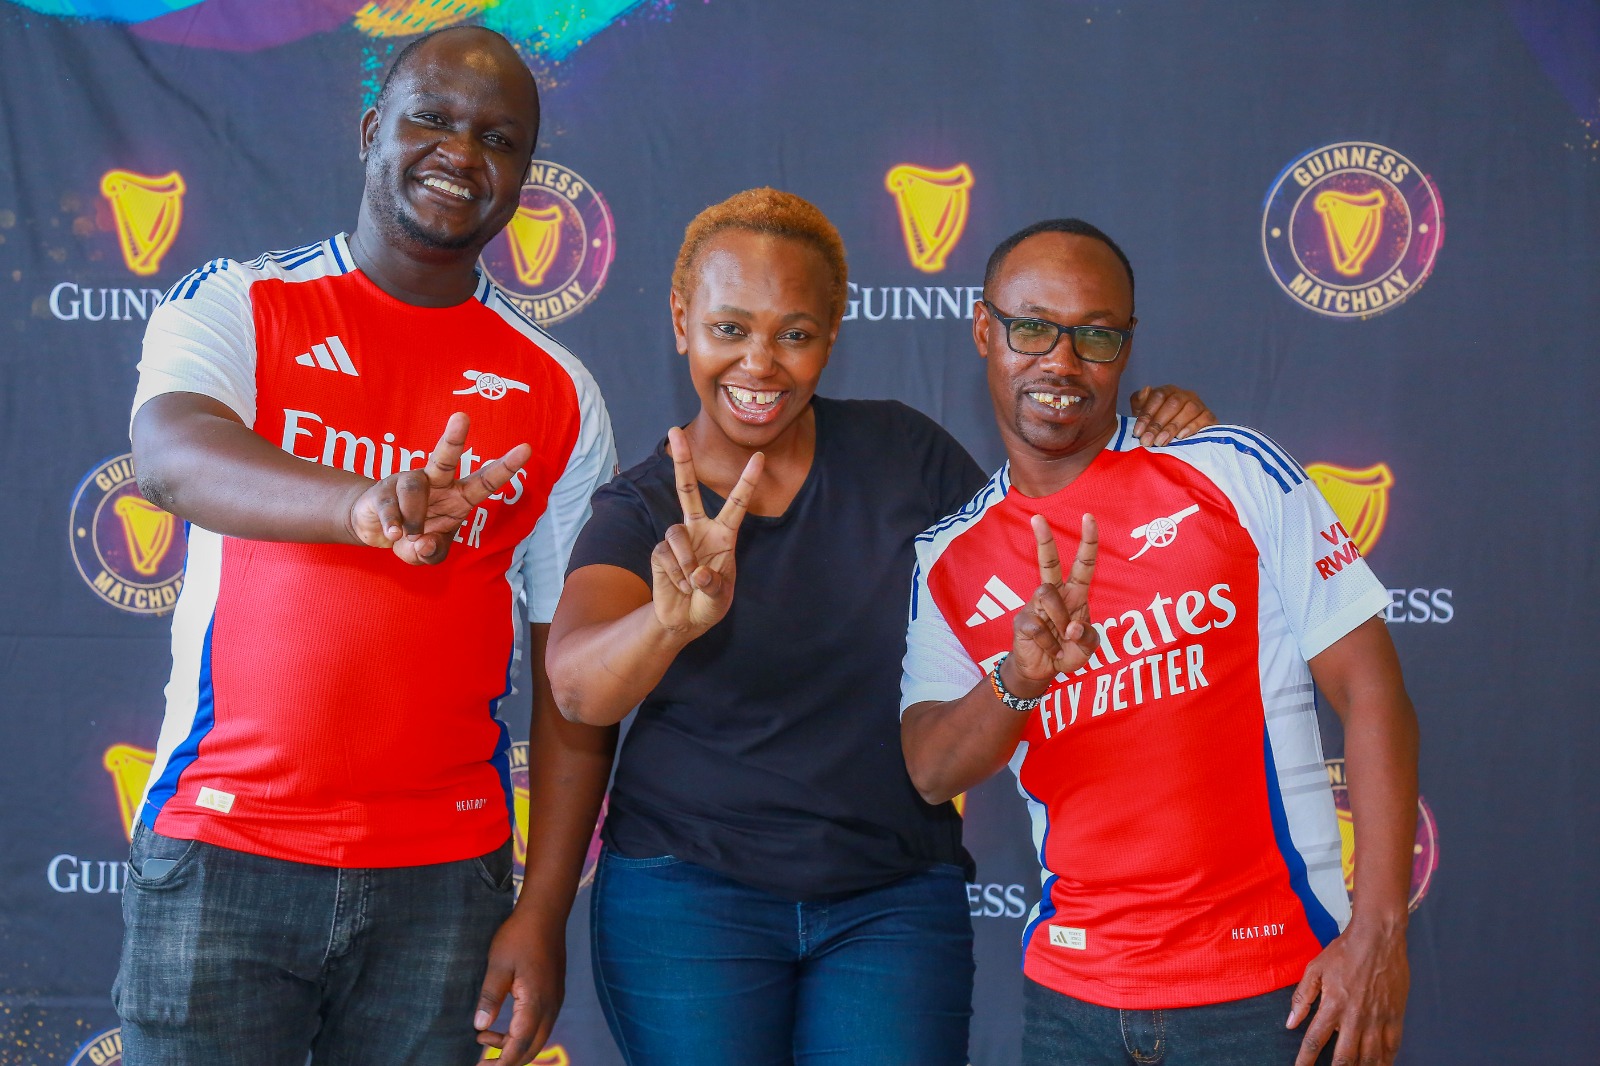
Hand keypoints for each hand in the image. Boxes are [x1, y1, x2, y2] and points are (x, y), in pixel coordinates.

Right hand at [346, 412, 530, 564]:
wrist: (376, 529)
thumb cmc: (413, 535)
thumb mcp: (428, 553)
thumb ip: (432, 553)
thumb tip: (425, 542)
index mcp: (458, 497)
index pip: (485, 481)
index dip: (505, 467)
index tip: (526, 449)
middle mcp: (436, 483)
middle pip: (445, 458)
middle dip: (453, 438)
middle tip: (461, 417)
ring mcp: (408, 482)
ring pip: (414, 488)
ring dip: (414, 518)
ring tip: (409, 535)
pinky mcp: (383, 490)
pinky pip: (389, 505)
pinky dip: (392, 524)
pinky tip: (393, 534)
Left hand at [473, 910, 565, 1064]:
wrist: (546, 914)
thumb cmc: (519, 936)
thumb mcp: (498, 966)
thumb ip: (490, 998)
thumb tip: (479, 1026)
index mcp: (535, 1002)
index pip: (519, 1045)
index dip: (501, 1063)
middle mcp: (550, 1006)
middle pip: (531, 1048)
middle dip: (507, 1061)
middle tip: (481, 1063)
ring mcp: (554, 1001)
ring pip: (537, 1038)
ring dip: (512, 1046)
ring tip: (483, 1040)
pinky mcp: (553, 994)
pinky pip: (539, 1025)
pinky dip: (520, 1034)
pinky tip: (500, 1026)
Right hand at [649, 427, 762, 635]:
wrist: (683, 621)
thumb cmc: (708, 605)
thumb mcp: (719, 600)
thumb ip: (714, 586)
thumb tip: (698, 572)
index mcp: (723, 535)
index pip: (736, 503)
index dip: (747, 481)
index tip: (759, 457)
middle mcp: (699, 530)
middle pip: (687, 489)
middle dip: (682, 461)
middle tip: (675, 431)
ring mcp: (678, 539)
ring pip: (676, 533)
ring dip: (686, 561)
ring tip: (691, 583)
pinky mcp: (660, 552)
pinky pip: (666, 554)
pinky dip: (676, 574)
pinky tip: (680, 586)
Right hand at [1006, 514, 1099, 695]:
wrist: (1042, 671)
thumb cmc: (1067, 652)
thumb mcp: (1088, 648)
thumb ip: (1088, 636)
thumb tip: (1072, 626)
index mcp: (1075, 595)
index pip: (1083, 564)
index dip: (1088, 541)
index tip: (1088, 518)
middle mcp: (1055, 595)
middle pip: (1047, 563)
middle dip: (1044, 540)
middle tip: (1037, 517)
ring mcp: (1035, 606)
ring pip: (1047, 594)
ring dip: (1059, 620)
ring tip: (1062, 641)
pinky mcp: (1022, 621)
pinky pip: (1038, 626)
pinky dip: (1050, 644)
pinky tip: (1052, 651)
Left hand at [1129, 384, 1217, 446]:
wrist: (1181, 439)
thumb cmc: (1158, 424)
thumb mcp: (1143, 414)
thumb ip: (1140, 402)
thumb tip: (1145, 390)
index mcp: (1167, 391)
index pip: (1158, 396)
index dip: (1147, 414)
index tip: (1138, 432)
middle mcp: (1184, 395)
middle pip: (1173, 404)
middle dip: (1158, 424)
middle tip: (1148, 441)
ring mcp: (1198, 404)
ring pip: (1189, 410)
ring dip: (1173, 427)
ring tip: (1161, 442)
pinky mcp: (1209, 416)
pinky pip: (1204, 418)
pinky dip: (1192, 427)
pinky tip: (1181, 437)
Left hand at [1287, 919, 1409, 1065]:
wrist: (1378, 938)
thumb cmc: (1344, 951)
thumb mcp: (1315, 969)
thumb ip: (1302, 997)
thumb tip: (1290, 1022)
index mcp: (1333, 1005)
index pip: (1315, 1041)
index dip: (1305, 1060)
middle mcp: (1355, 1017)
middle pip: (1345, 1057)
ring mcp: (1378, 1018)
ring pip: (1369, 1057)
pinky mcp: (1395, 1016)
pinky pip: (1391, 1047)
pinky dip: (1384, 1060)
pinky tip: (1379, 1065)